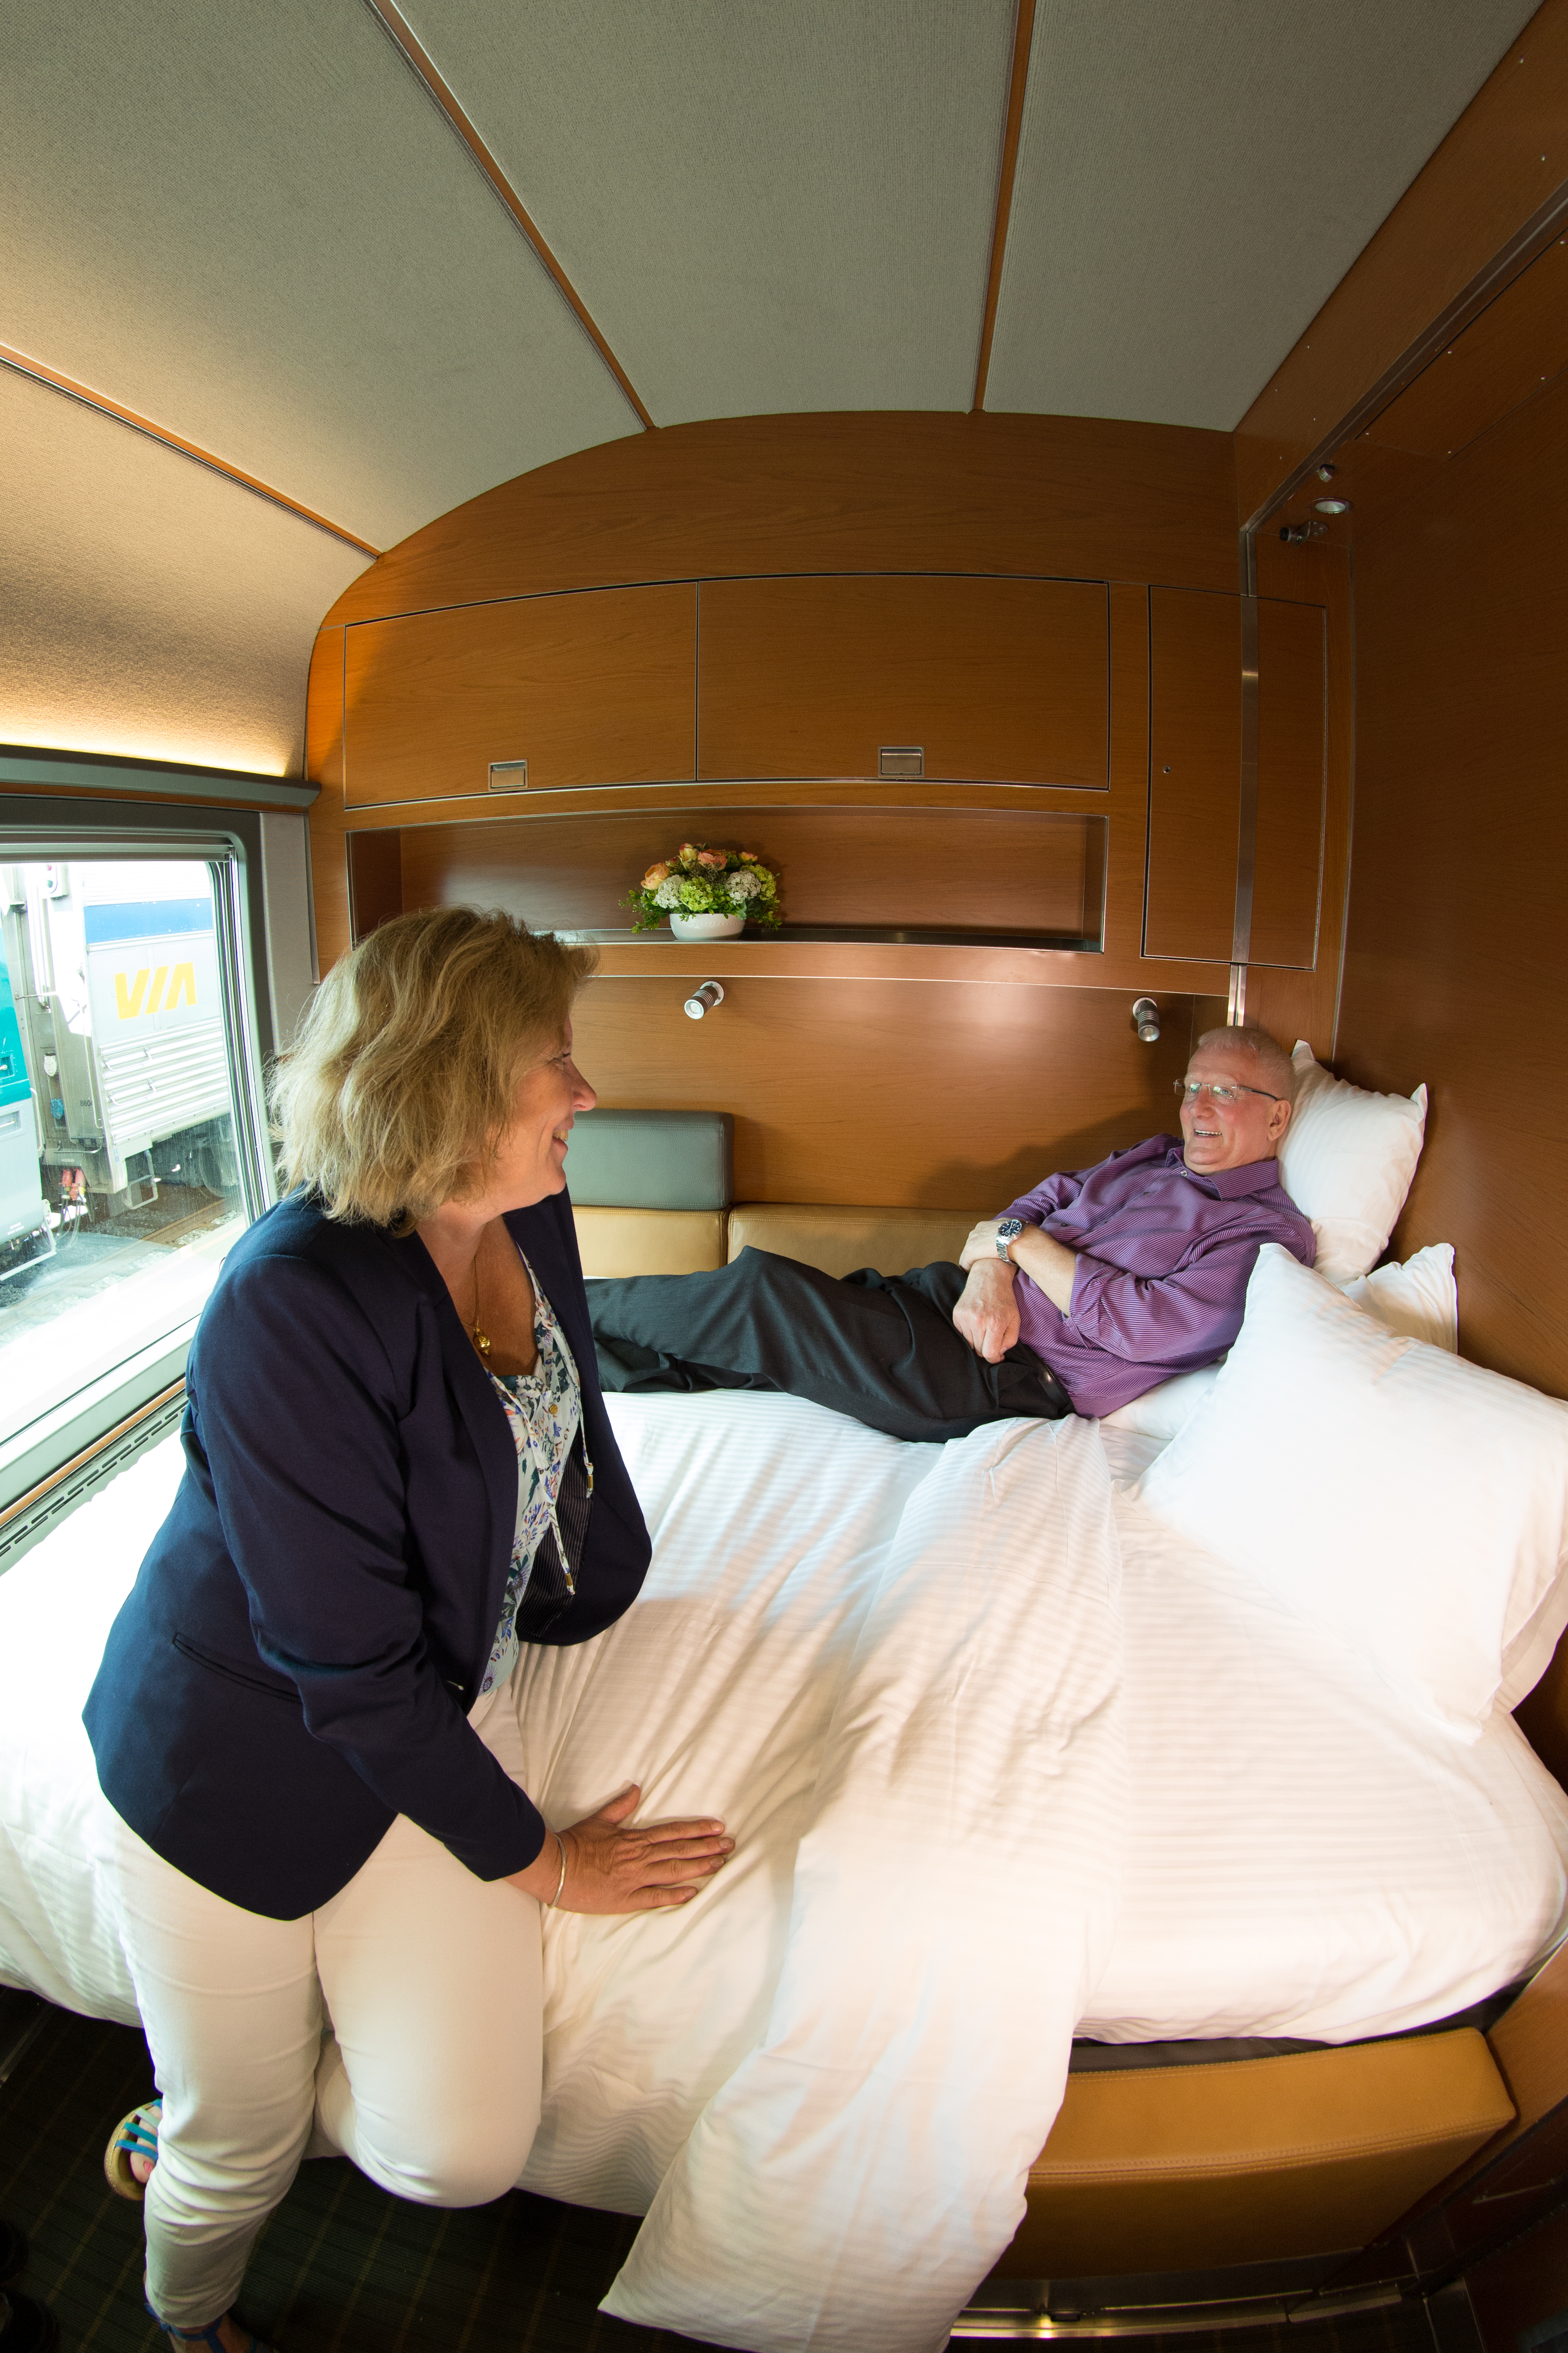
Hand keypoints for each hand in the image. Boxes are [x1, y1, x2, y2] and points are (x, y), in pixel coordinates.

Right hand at [509, 1786, 731, 1914]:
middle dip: (707, 1847)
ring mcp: (634, 1879)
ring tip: (720, 1863)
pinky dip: (674, 1895)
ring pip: (673, 1871)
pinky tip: (693, 1893)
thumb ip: (621, 1806)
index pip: (673, 1832)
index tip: (717, 1827)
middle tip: (730, 1845)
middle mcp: (639, 1858)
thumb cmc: (575, 1843)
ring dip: (699, 1867)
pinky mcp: (625, 1899)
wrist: (555, 1867)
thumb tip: (636, 1787)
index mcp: (634, 1838)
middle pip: (680, 1851)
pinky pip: (655, 1898)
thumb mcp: (599, 1820)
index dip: (697, 1829)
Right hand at [952, 1260, 1019, 1362]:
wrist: (989, 1276)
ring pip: (970, 1343)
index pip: (989, 1354)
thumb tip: (999, 1353)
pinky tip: (976, 1321)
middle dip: (987, 1348)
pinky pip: (962, 1333)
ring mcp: (965, 1318)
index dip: (994, 1358)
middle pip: (979, 1350)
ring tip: (985, 1327)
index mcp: (994, 1324)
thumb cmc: (1004, 1299)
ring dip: (978, 1340)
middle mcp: (978, 1322)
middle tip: (993, 1338)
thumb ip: (1010, 1340)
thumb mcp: (1015, 1319)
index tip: (998, 1355)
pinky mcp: (957, 1314)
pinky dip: (969, 1332)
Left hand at [959, 1219, 1014, 1271]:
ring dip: (973, 1262)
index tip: (988, 1255)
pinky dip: (968, 1269)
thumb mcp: (1011, 1228)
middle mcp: (976, 1231)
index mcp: (985, 1226)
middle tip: (983, 1263)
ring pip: (967, 1255)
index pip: (979, 1238)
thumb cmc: (1018, 1235)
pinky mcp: (970, 1252)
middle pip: (972, 1246)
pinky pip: (964, 1264)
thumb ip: (1006, 1232)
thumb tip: (1012, 1235)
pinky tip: (974, 1274)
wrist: (1016, 1239)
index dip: (983, 1248)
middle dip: (977, 1255)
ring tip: (979, 1270)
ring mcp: (971, 1241)